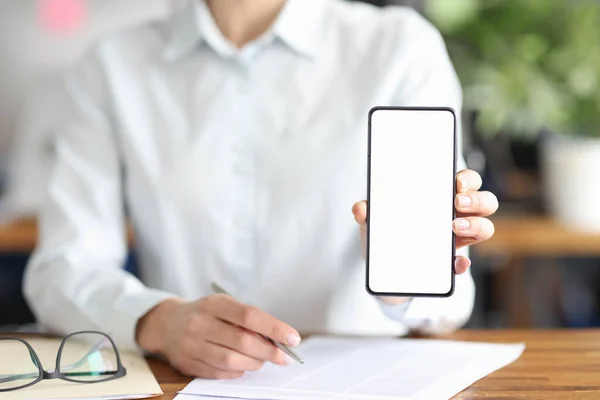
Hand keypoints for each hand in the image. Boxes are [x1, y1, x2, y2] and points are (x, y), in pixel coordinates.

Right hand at [136, 295, 300, 378]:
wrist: (166, 323)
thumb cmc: (205, 313)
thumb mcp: (224, 305)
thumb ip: (248, 319)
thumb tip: (277, 338)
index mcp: (214, 304)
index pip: (249, 315)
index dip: (274, 328)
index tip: (293, 337)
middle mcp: (200, 323)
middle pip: (243, 341)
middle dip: (269, 351)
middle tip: (283, 357)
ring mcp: (191, 345)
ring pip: (232, 361)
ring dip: (254, 364)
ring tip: (261, 360)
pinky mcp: (187, 364)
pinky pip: (219, 373)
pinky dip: (237, 372)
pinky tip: (242, 366)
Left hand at [352, 169, 497, 301]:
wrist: (385, 271)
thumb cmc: (385, 235)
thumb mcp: (373, 222)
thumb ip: (367, 213)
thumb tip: (360, 208)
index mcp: (441, 198)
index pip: (466, 180)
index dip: (467, 179)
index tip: (455, 182)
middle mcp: (456, 216)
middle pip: (485, 201)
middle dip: (476, 200)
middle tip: (456, 204)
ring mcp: (457, 240)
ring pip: (485, 227)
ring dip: (476, 225)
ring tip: (453, 228)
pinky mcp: (451, 265)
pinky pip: (465, 263)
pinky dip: (462, 263)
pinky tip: (454, 262)